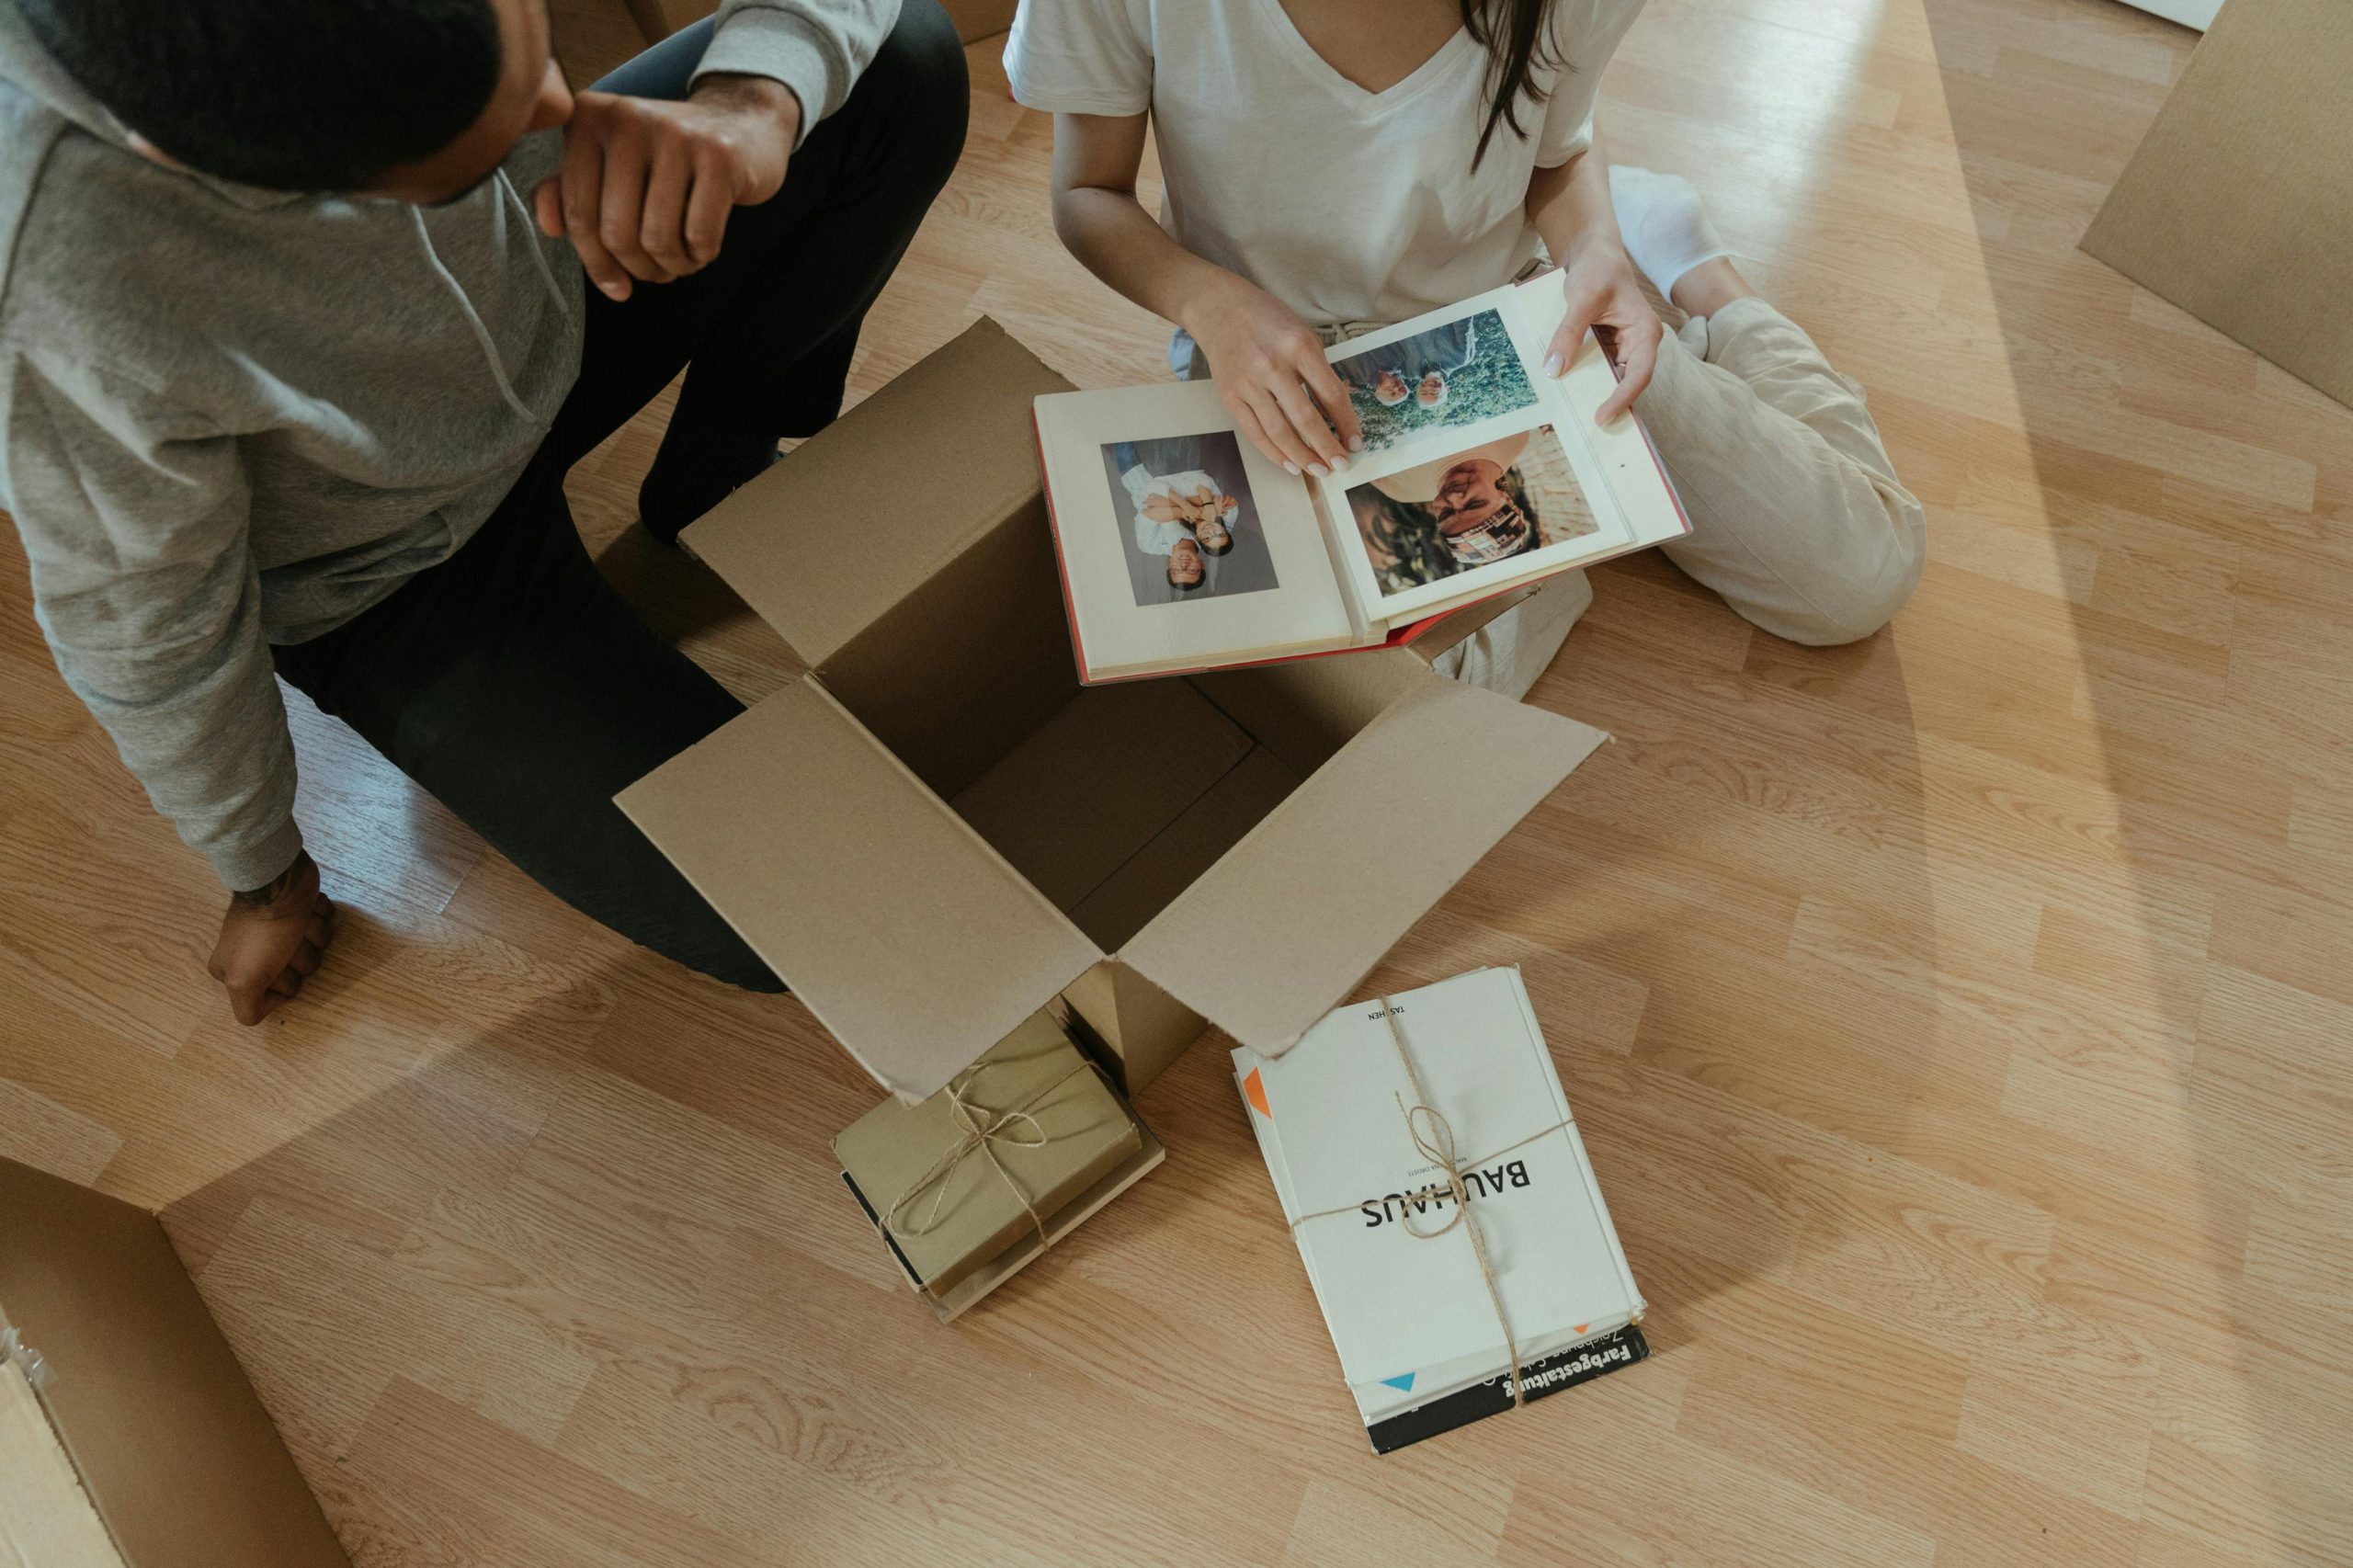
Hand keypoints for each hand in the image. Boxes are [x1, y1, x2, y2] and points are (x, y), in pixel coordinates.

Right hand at [208, 850, 336, 1025]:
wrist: (280, 883)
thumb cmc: (263, 934)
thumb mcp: (244, 982)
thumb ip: (247, 1008)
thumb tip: (260, 1012)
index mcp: (235, 970)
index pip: (275, 997)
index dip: (283, 983)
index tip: (274, 967)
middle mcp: (255, 952)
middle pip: (299, 973)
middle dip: (299, 958)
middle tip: (286, 942)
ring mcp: (280, 931)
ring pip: (316, 949)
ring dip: (312, 936)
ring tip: (298, 922)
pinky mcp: (301, 911)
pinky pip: (324, 924)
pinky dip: (320, 917)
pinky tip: (308, 909)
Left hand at [534, 74, 799, 302]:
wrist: (741, 123)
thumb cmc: (667, 156)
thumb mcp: (612, 164)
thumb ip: (569, 190)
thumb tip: (550, 227)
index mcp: (588, 119)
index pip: (578, 213)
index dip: (595, 262)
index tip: (616, 286)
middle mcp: (626, 118)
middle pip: (618, 233)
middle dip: (639, 268)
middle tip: (657, 270)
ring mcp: (675, 133)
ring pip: (658, 239)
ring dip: (672, 266)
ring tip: (681, 260)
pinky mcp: (719, 155)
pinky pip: (700, 234)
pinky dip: (702, 255)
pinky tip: (704, 248)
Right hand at [1179, 273, 1360, 476]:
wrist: (1218, 308)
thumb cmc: (1267, 320)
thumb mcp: (1302, 334)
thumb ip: (1318, 371)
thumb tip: (1337, 413)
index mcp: (1298, 346)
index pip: (1330, 394)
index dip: (1346, 423)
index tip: (1355, 442)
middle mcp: (1272, 366)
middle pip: (1305, 418)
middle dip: (1327, 447)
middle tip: (1342, 466)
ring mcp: (1248, 384)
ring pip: (1279, 431)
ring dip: (1303, 456)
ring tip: (1320, 470)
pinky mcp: (1230, 396)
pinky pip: (1255, 433)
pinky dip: (1274, 452)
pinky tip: (1291, 464)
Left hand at [1542, 238, 1664, 422]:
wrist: (1595, 254)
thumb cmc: (1597, 270)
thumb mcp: (1581, 299)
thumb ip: (1569, 332)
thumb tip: (1553, 368)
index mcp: (1645, 332)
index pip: (1638, 373)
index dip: (1622, 398)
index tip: (1601, 417)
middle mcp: (1640, 344)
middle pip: (1627, 383)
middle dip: (1610, 406)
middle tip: (1586, 431)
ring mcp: (1625, 348)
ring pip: (1612, 380)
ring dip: (1596, 397)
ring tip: (1573, 419)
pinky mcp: (1609, 348)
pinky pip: (1599, 371)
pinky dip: (1586, 383)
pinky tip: (1568, 395)